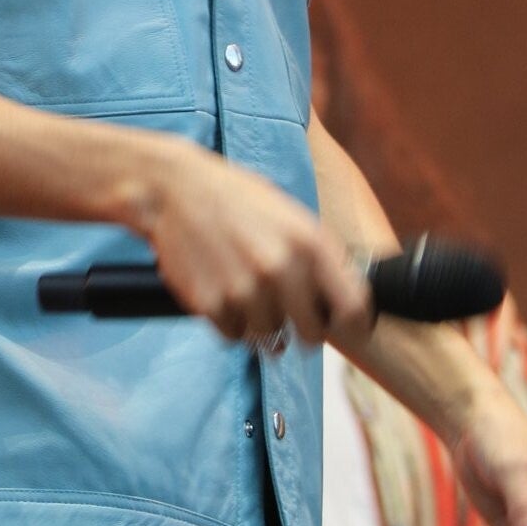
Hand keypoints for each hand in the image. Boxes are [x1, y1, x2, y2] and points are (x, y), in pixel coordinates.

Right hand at [130, 135, 371, 346]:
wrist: (173, 188)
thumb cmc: (235, 198)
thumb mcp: (291, 214)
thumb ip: (319, 256)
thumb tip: (341, 300)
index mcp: (311, 242)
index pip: (353, 308)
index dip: (352, 325)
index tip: (342, 327)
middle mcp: (282, 268)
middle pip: (312, 335)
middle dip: (301, 327)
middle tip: (284, 307)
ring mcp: (246, 289)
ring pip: (270, 337)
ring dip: (259, 321)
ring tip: (244, 287)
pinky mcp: (212, 304)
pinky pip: (234, 336)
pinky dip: (229, 321)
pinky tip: (221, 290)